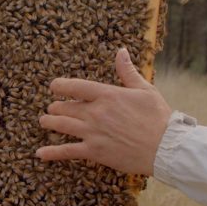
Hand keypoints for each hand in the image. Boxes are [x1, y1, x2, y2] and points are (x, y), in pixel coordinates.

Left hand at [36, 47, 172, 175]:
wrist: (166, 147)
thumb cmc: (158, 117)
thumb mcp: (145, 89)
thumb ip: (128, 72)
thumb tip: (121, 52)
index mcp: (107, 95)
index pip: (75, 86)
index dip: (60, 86)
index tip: (53, 86)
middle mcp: (96, 112)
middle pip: (65, 107)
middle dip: (56, 107)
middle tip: (52, 108)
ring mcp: (93, 132)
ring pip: (62, 125)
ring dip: (49, 123)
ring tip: (44, 122)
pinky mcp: (95, 151)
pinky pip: (67, 151)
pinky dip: (52, 152)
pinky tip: (40, 153)